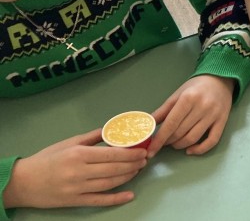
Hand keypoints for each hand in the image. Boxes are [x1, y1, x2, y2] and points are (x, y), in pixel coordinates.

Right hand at [3, 129, 145, 210]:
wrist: (22, 182)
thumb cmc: (47, 159)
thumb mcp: (69, 143)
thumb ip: (93, 137)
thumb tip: (114, 130)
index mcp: (78, 154)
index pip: (112, 154)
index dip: (130, 153)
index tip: (143, 150)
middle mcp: (79, 172)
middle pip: (114, 169)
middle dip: (133, 164)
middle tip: (145, 160)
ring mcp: (77, 189)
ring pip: (110, 184)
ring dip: (127, 177)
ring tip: (138, 170)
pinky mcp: (74, 201)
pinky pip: (99, 200)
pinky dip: (116, 199)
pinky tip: (129, 195)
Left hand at [148, 74, 233, 156]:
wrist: (220, 80)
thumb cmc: (195, 87)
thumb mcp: (177, 95)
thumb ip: (163, 111)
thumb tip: (147, 126)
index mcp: (188, 98)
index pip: (171, 124)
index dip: (159, 139)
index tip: (151, 151)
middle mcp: (202, 106)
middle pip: (181, 132)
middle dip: (168, 141)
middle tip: (163, 142)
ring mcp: (214, 115)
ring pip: (193, 138)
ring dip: (180, 145)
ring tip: (174, 143)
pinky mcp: (222, 121)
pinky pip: (212, 141)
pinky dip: (199, 150)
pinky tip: (190, 150)